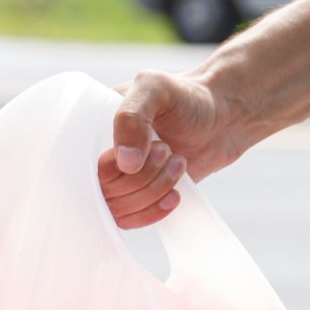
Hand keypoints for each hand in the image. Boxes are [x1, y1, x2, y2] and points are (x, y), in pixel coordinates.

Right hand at [100, 69, 251, 228]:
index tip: (156, 145)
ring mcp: (121, 178)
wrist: (223, 116)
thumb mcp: (156, 88)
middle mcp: (102, 154)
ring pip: (118, 209)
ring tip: (178, 163)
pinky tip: (175, 194)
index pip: (85, 166)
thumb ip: (132, 117)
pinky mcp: (141, 196)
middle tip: (169, 150)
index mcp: (93, 128)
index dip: (117, 167)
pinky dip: (154, 212)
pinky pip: (132, 220)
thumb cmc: (188, 97)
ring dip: (154, 191)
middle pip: (104, 192)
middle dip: (144, 177)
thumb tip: (126, 164)